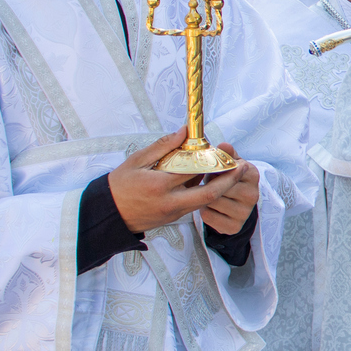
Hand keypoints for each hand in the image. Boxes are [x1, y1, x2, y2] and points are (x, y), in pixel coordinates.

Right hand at [108, 129, 258, 233]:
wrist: (108, 214)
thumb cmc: (119, 185)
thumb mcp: (136, 161)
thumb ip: (162, 146)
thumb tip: (183, 132)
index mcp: (160, 185)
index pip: (194, 171)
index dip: (212, 160)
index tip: (223, 150)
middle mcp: (170, 202)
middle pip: (209, 193)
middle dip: (229, 181)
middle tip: (242, 166)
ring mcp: (174, 213)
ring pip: (205, 201)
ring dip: (219, 187)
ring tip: (231, 171)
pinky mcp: (174, 218)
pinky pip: (195, 204)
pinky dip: (205, 193)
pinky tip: (209, 180)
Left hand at [199, 143, 260, 235]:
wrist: (237, 205)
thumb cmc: (229, 179)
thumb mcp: (230, 163)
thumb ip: (226, 154)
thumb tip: (224, 145)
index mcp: (252, 174)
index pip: (227, 170)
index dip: (214, 170)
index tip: (212, 170)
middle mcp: (253, 195)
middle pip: (218, 187)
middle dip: (208, 184)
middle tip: (208, 183)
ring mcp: (245, 213)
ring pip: (212, 202)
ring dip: (204, 198)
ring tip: (209, 195)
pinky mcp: (234, 227)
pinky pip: (208, 216)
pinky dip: (204, 211)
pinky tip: (210, 207)